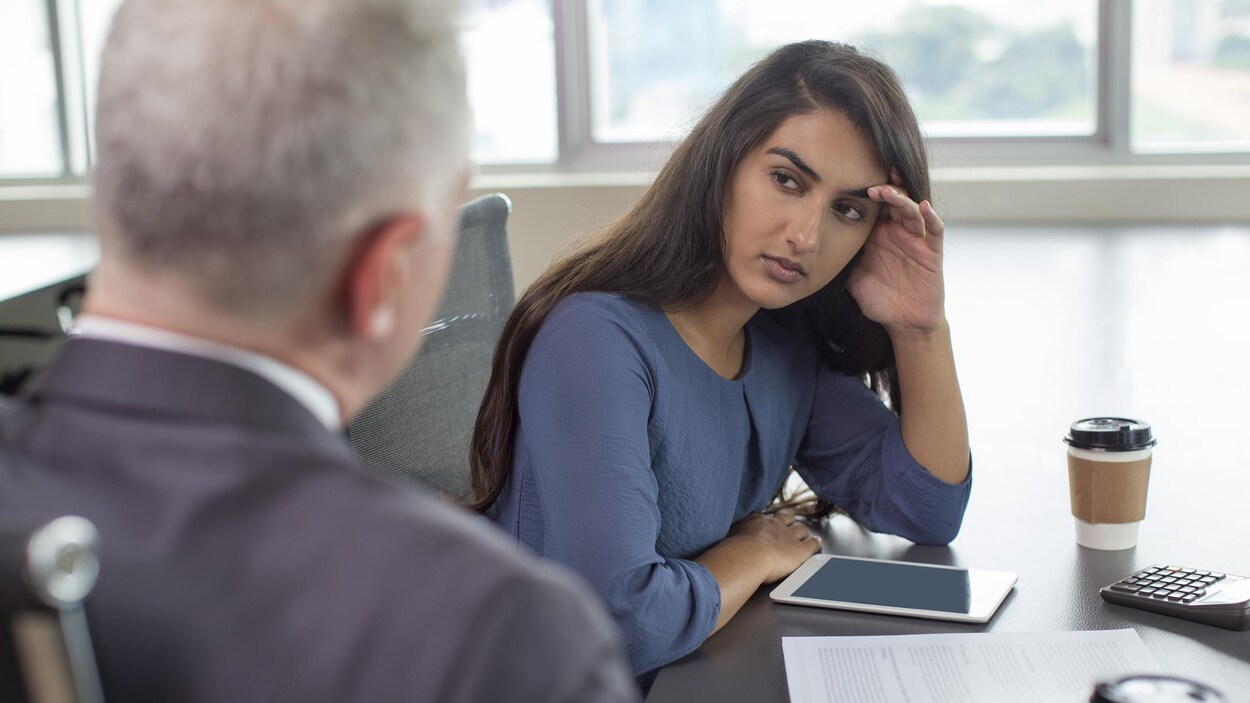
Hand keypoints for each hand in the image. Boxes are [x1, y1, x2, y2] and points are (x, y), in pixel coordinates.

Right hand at [724, 510, 821, 583]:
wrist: (747, 556)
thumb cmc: (732, 552)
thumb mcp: (727, 540)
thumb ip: (730, 540)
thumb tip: (721, 547)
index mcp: (755, 521)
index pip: (765, 517)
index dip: (768, 521)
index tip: (767, 525)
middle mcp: (774, 525)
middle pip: (786, 516)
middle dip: (789, 520)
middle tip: (789, 523)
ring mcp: (788, 536)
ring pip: (801, 529)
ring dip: (803, 532)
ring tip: (805, 535)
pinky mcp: (801, 550)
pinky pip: (812, 543)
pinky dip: (816, 543)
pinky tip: (817, 543)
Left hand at [848, 169, 947, 333]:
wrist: (904, 322)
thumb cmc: (878, 300)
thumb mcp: (853, 278)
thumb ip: (841, 260)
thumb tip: (816, 249)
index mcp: (878, 236)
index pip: (874, 207)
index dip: (865, 194)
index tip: (851, 184)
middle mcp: (897, 233)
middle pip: (894, 202)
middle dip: (884, 190)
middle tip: (870, 183)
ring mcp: (916, 240)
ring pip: (912, 210)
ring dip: (901, 199)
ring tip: (888, 192)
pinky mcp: (932, 251)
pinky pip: (934, 229)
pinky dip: (931, 216)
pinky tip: (923, 206)